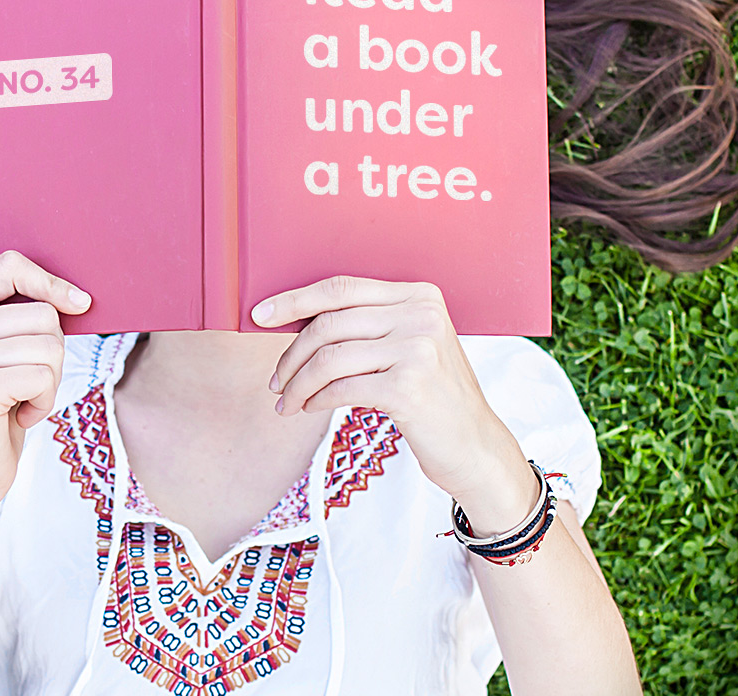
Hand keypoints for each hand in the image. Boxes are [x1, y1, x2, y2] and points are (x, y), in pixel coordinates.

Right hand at [0, 249, 91, 520]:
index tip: (79, 304)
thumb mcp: (4, 348)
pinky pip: (43, 377)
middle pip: (44, 313)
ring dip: (50, 380)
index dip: (51, 282)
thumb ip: (25, 314)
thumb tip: (80, 298)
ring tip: (21, 398)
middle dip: (53, 352)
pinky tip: (19, 415)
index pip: (10, 265)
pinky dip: (44, 401)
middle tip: (27, 380)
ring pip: (50, 346)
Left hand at [252, 275, 529, 510]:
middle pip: (329, 323)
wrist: (477, 449)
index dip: (294, 300)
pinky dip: (316, 399)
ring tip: (287, 401)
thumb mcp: (409, 347)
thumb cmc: (433, 397)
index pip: (341, 288)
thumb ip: (366, 326)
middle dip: (291, 354)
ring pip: (329, 357)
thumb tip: (294, 318)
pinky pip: (341, 388)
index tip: (260, 315)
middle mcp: (421, 315)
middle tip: (276, 381)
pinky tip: (309, 409)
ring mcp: (418, 350)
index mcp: (419, 295)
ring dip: (298, 383)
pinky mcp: (410, 388)